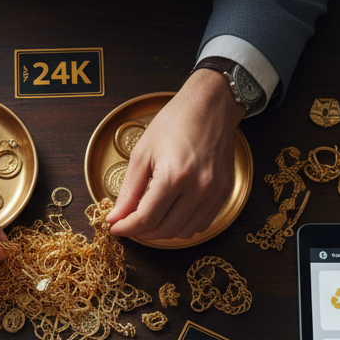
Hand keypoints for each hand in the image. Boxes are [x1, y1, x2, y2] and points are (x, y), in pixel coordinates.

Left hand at [106, 69, 245, 240]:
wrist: (211, 106)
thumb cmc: (175, 122)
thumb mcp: (142, 153)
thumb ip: (129, 190)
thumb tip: (117, 217)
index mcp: (174, 175)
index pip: (146, 218)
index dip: (126, 228)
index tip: (115, 227)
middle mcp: (199, 187)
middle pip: (164, 230)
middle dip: (141, 232)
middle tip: (128, 224)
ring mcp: (215, 192)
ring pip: (183, 232)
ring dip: (161, 232)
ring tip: (147, 221)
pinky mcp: (224, 192)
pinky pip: (201, 224)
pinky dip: (182, 227)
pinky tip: (169, 215)